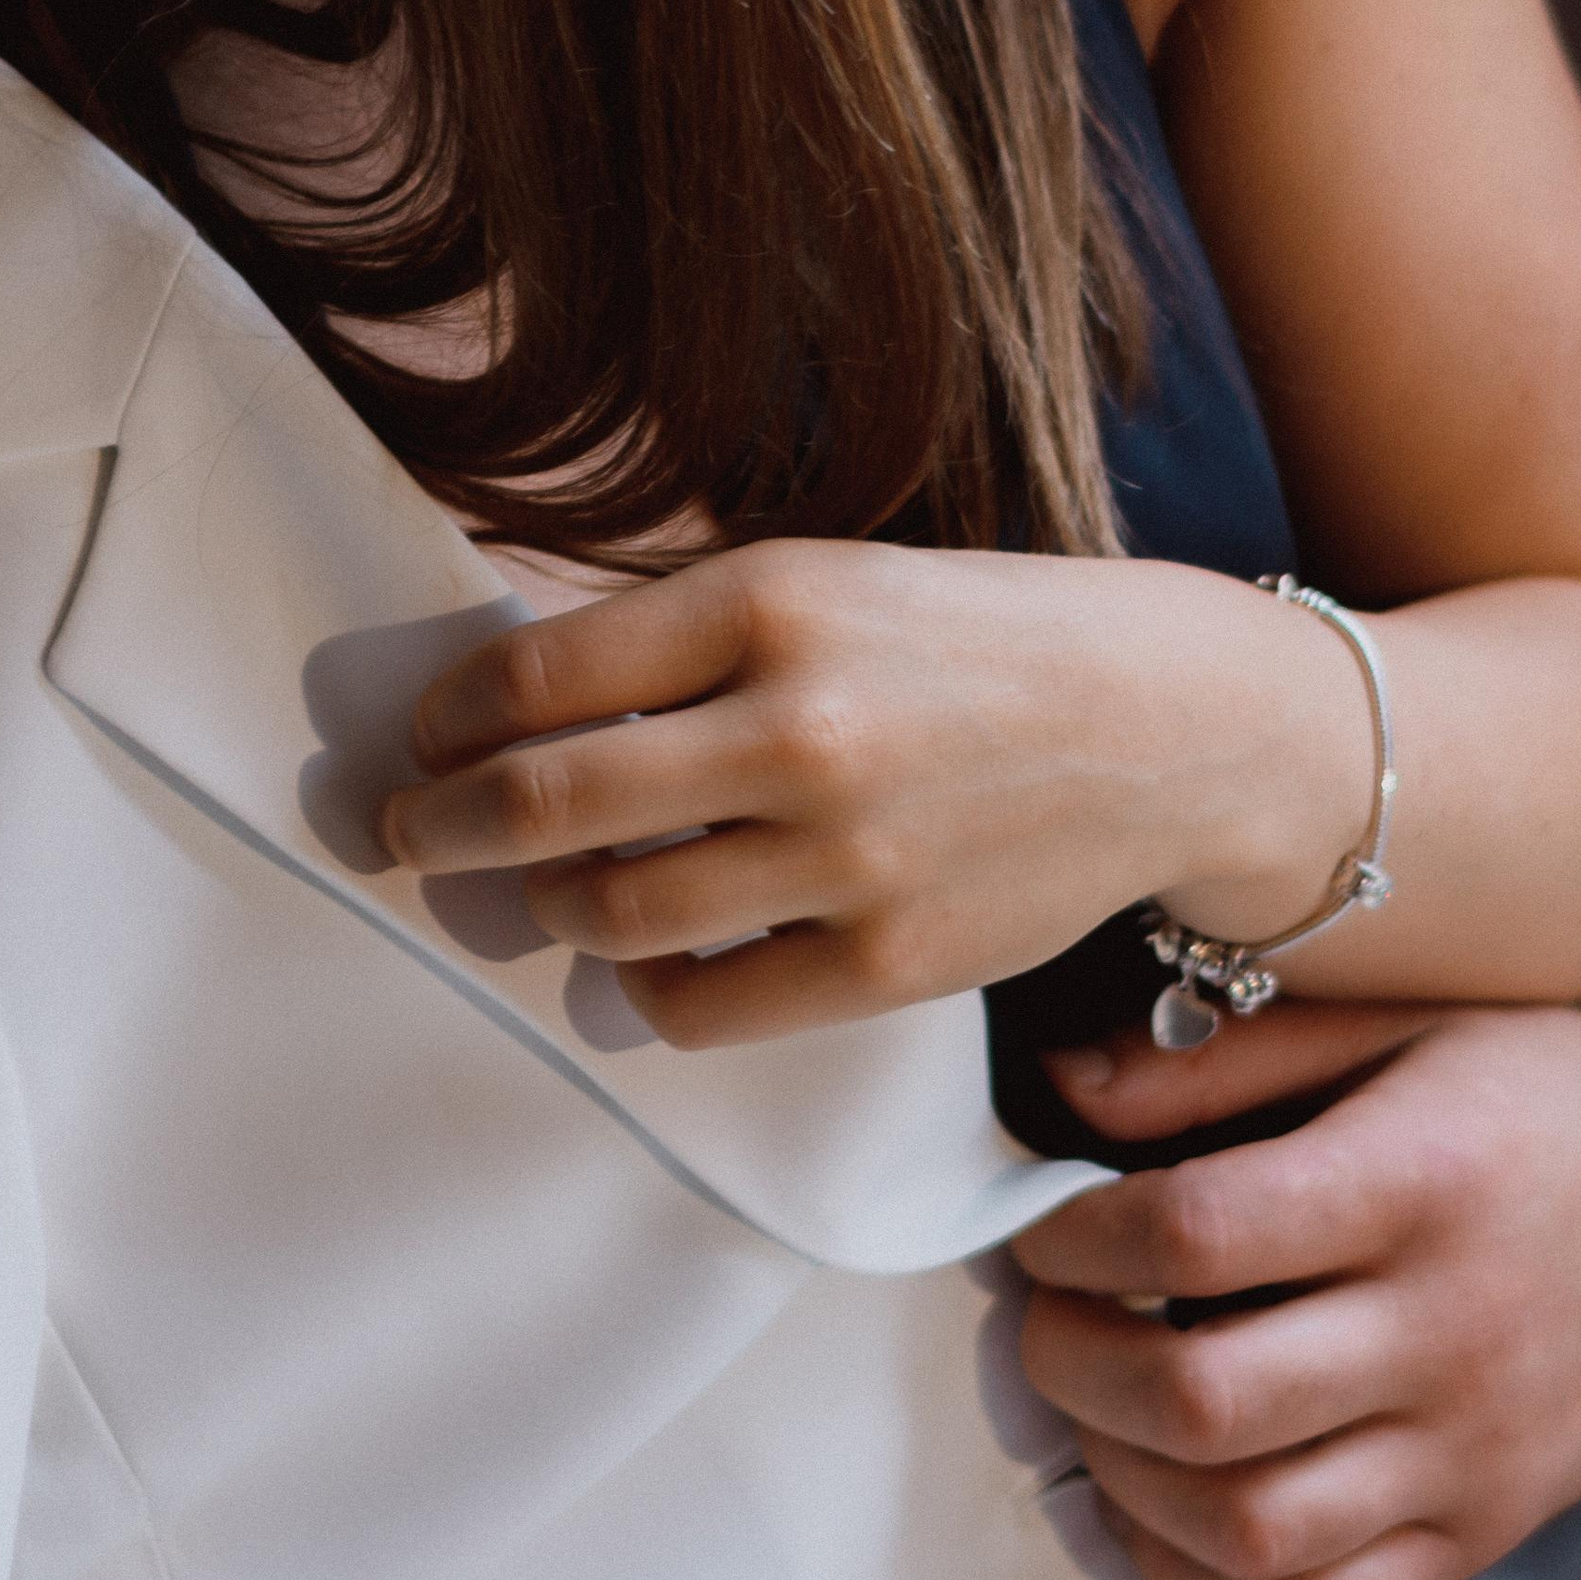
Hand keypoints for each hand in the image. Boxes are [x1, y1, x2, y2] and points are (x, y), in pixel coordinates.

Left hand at [376, 539, 1365, 1046]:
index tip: (426, 738)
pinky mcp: (887, 961)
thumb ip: (684, 626)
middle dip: (443, 825)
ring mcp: (844, 855)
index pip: (537, 676)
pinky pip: (699, 1004)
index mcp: (773, 601)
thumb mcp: (832, 575)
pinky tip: (653, 952)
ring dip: (543, 907)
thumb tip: (511, 680)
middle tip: (410, 833)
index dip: (450, 719)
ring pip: (607, 914)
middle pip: (543, 803)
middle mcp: (799, 725)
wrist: (1170, 727)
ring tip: (541, 890)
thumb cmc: (980, 636)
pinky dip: (646, 987)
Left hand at [1011, 997, 1580, 1579]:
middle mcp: (1445, 1329)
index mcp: (1415, 1183)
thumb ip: (1223, 1060)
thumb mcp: (1396, 1025)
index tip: (1040, 1226)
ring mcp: (1470, 1449)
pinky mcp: (1485, 1529)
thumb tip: (1060, 1086)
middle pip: (1208, 1401)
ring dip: (1126, 1485)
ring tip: (1094, 1416)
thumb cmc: (1539, 1094)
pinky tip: (1163, 1515)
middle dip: (1076, 1369)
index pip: (1198, 1232)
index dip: (1077, 1237)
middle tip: (1041, 1324)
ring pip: (1253, 1529)